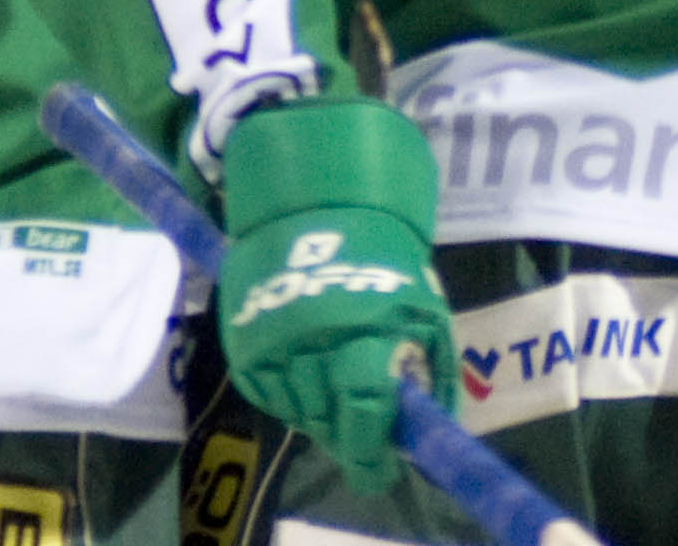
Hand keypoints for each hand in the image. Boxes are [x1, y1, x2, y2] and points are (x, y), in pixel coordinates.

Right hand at [219, 94, 455, 488]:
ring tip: (340, 405)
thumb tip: (431, 424)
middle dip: (350, 435)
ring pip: (298, 412)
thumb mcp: (422, 304)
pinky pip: (271, 397)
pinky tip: (311, 387)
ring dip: (322, 418)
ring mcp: (274, 343)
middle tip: (365, 437)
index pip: (365, 407)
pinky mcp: (246, 345)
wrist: (314, 209)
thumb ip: (430, 364)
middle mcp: (313, 340)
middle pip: (329, 419)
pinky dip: (293, 401)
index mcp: (363, 328)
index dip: (372, 447)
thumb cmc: (382, 259)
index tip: (382, 468)